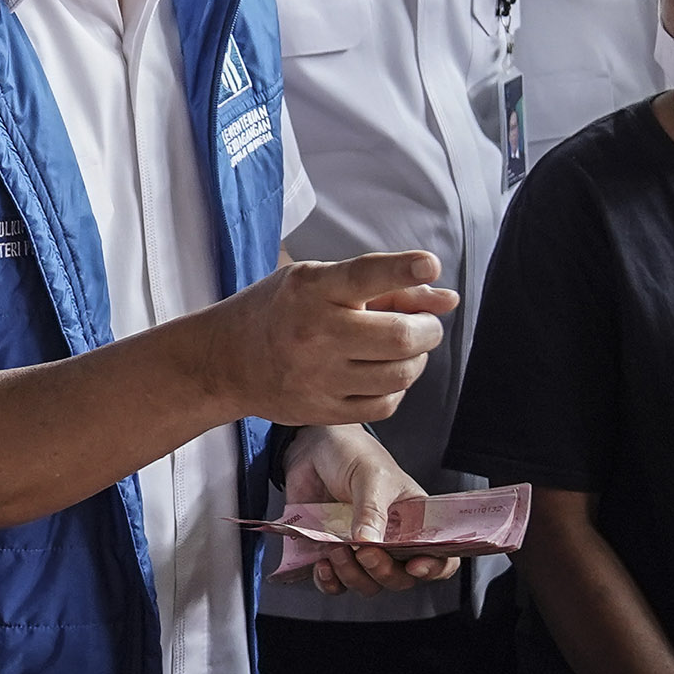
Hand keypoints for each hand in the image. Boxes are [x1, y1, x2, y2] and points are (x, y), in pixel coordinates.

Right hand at [207, 252, 453, 427]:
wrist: (227, 360)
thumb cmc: (281, 311)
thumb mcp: (320, 282)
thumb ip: (385, 287)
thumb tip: (447, 299)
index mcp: (312, 289)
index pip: (364, 276)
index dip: (401, 269)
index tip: (430, 262)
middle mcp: (315, 333)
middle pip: (398, 337)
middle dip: (427, 330)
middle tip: (423, 325)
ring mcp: (318, 377)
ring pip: (400, 374)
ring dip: (415, 360)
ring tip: (402, 349)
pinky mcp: (322, 411)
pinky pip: (385, 405)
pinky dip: (397, 388)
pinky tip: (383, 375)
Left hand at [283, 424, 459, 597]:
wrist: (314, 447)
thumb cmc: (353, 454)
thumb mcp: (370, 476)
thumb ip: (371, 510)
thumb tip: (368, 542)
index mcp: (414, 521)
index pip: (438, 555)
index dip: (433, 568)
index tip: (414, 566)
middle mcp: (391, 541)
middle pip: (399, 578)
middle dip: (383, 572)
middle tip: (364, 551)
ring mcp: (361, 550)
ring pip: (367, 584)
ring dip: (352, 576)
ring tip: (336, 549)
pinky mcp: (332, 554)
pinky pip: (335, 584)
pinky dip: (328, 582)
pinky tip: (323, 564)